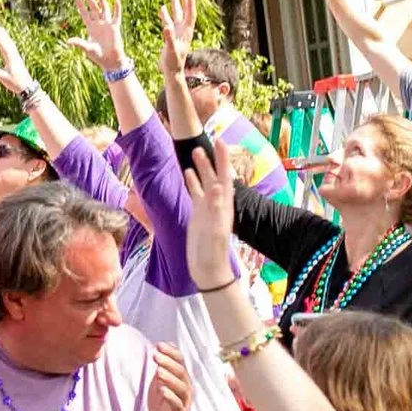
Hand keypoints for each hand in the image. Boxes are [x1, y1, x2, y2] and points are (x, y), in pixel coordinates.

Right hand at [0, 23, 37, 99]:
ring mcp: (16, 57)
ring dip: (4, 35)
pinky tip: (6, 40)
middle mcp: (14, 56)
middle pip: (7, 42)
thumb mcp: (3, 78)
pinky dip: (8, 41)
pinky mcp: (17, 59)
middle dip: (0, 33)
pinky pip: (12, 47)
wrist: (28, 88)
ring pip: (10, 43)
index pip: (2, 45)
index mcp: (11, 59)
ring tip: (0, 28)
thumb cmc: (16, 84)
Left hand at [70, 0, 128, 72]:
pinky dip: (117, 8)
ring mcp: (107, 24)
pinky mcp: (115, 27)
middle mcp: (98, 24)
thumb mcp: (87, 48)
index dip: (81, 5)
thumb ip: (78, 43)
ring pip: (104, 9)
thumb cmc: (98, 55)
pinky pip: (116, 16)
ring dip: (101, 0)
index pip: (84, 13)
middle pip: (93, 8)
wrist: (110, 60)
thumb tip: (68, 42)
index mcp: (90, 27)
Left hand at [149, 341, 193, 410]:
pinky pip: (178, 405)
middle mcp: (186, 389)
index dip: (171, 353)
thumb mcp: (159, 382)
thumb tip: (163, 347)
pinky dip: (171, 397)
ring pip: (182, 388)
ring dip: (170, 378)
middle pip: (181, 373)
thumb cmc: (162, 405)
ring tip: (158, 371)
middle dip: (169, 362)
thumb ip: (162, 367)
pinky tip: (162, 390)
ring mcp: (184, 402)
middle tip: (155, 355)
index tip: (159, 345)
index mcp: (181, 380)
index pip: (180, 362)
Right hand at [158, 0, 199, 74]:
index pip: (190, 14)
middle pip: (185, 11)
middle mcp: (183, 30)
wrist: (172, 71)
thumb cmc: (173, 62)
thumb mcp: (171, 50)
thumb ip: (169, 38)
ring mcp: (177, 32)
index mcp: (185, 32)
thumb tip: (167, 26)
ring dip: (176, 4)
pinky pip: (168, 21)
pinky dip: (166, 14)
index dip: (190, 3)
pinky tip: (162, 8)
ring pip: (177, 14)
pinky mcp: (171, 35)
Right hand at [184, 141, 238, 292]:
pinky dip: (193, 182)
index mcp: (223, 206)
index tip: (220, 142)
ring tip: (195, 152)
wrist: (208, 270)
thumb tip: (215, 186)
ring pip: (205, 182)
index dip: (223, 160)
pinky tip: (186, 173)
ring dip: (202, 168)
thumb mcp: (214, 231)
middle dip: (213, 159)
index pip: (225, 177)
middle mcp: (217, 204)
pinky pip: (196, 193)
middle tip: (208, 141)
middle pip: (216, 176)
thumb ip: (215, 209)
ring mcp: (208, 209)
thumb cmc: (212, 253)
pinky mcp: (198, 215)